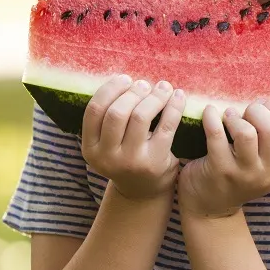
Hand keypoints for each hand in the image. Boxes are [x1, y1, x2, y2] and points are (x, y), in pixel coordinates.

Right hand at [81, 75, 183, 200]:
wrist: (143, 191)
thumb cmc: (125, 156)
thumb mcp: (107, 143)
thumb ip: (108, 117)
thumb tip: (125, 79)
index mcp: (90, 148)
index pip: (94, 110)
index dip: (110, 89)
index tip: (125, 79)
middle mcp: (107, 157)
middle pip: (117, 112)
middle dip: (133, 92)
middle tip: (145, 85)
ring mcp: (131, 161)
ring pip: (141, 117)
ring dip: (154, 96)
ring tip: (162, 88)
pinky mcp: (155, 162)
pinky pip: (166, 126)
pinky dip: (173, 106)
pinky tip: (178, 96)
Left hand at [177, 100, 269, 217]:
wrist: (208, 209)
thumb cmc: (233, 178)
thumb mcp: (258, 166)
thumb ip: (266, 145)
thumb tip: (262, 105)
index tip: (261, 107)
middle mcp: (265, 173)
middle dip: (258, 111)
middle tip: (244, 111)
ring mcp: (242, 173)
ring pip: (247, 133)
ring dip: (236, 117)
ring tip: (228, 116)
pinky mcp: (219, 170)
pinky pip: (217, 135)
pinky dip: (212, 117)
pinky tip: (209, 112)